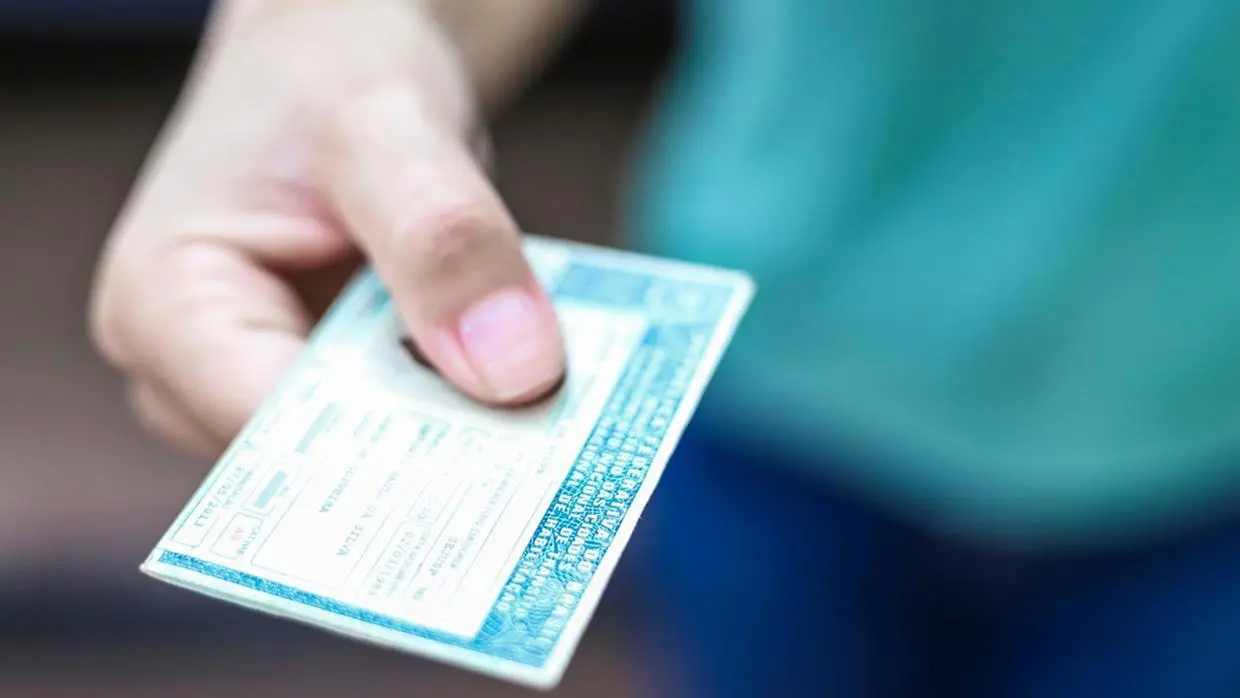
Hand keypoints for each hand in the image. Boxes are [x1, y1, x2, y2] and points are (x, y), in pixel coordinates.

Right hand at [89, 0, 565, 457]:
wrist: (343, 58)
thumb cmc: (330, 68)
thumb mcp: (385, 125)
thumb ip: (442, 237)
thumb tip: (516, 374)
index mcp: (166, 311)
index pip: (274, 437)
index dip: (390, 466)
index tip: (506, 477)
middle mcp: (199, 373)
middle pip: (330, 464)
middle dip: (442, 461)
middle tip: (560, 461)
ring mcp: (268, 385)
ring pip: (380, 453)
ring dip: (469, 436)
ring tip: (559, 416)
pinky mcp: (332, 382)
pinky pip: (410, 418)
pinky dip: (474, 405)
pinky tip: (537, 388)